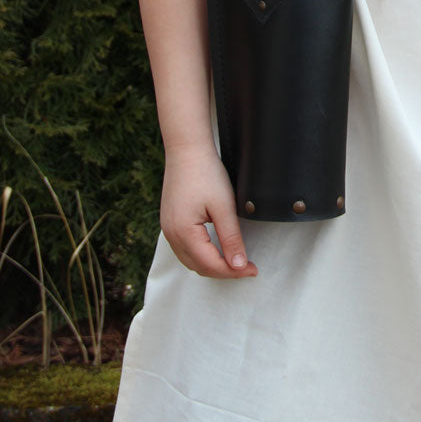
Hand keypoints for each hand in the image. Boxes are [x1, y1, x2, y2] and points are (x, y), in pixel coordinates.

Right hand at [159, 143, 257, 278]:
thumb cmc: (205, 173)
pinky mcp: (170, 222)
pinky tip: (215, 249)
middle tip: (246, 267)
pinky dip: (201, 255)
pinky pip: (184, 249)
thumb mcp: (224, 206)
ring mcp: (168, 229)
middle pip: (199, 267)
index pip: (210, 265)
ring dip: (212, 265)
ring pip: (190, 260)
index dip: (233, 271)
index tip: (252, 269)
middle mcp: (172, 235)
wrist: (187, 150)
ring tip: (234, 261)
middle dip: (224, 271)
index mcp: (184, 233)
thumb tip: (239, 265)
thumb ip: (231, 238)